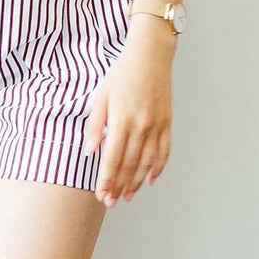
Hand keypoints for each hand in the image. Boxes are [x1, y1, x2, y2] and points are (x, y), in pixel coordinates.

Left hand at [84, 29, 173, 205]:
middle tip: (111, 202)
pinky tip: (149, 180)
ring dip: (136, 182)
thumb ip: (95, 124)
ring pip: (147, 162)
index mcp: (122, 119)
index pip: (113, 157)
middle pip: (130, 164)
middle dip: (119, 186)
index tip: (101, 194)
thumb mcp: (101, 95)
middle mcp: (141, 125)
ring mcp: (156, 125)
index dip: (107, 179)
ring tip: (127, 196)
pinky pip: (164, 151)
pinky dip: (158, 168)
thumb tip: (91, 150)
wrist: (150, 56)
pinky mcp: (167, 122)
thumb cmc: (121, 74)